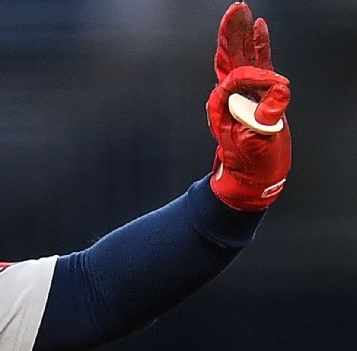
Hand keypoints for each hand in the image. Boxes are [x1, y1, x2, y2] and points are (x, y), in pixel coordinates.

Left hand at [206, 2, 290, 210]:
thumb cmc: (253, 165)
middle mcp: (229, 96)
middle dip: (233, 32)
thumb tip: (277, 94)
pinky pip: (256, 64)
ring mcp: (241, 94)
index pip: (237, 78)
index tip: (280, 90)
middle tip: (237, 8)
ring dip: (242, 33)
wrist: (251, 178)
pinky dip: (258, 45)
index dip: (257, 78)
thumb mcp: (260, 145)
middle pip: (230, 57)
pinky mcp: (255, 95)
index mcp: (225, 106)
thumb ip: (265, 121)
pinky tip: (260, 27)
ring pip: (240, 56)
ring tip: (242, 10)